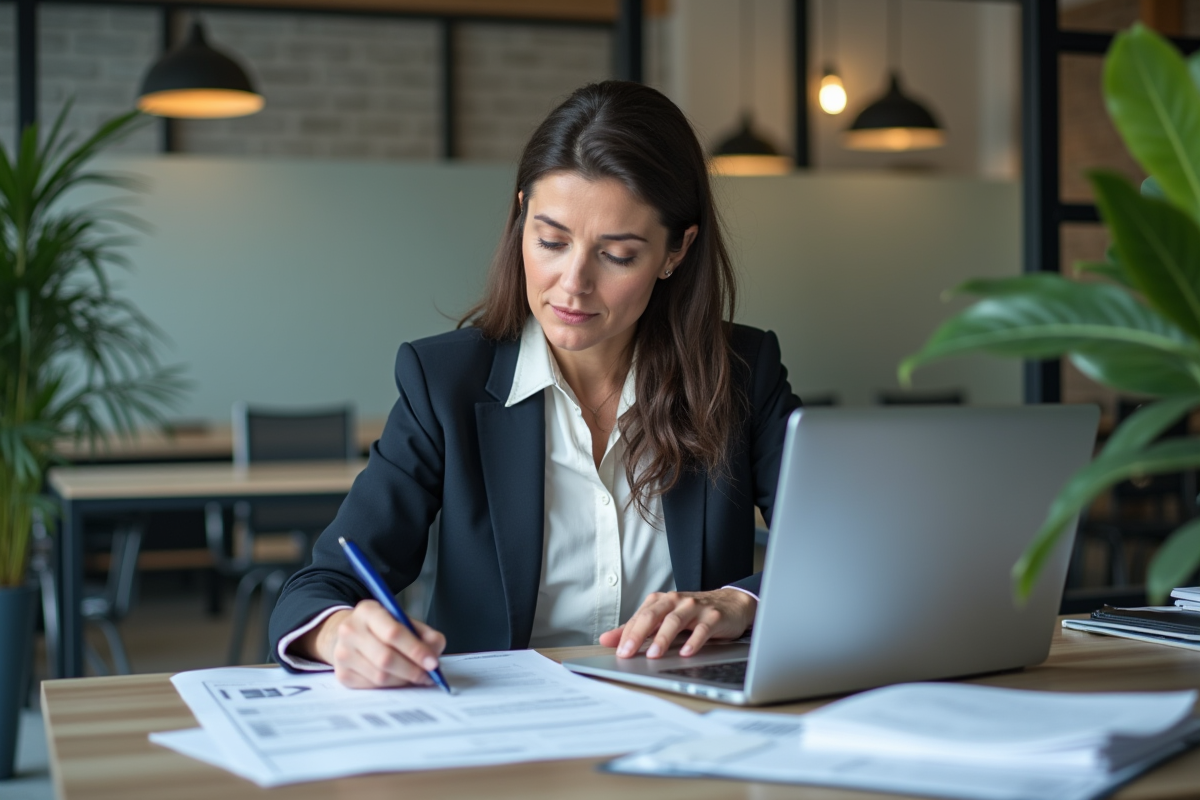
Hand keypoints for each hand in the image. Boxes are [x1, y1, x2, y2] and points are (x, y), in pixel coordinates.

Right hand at [296, 600, 446, 688]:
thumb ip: (425, 634)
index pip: (393, 633)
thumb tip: (434, 652)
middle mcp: (350, 630)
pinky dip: (391, 686)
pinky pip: (372, 687)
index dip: (416, 650)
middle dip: (412, 670)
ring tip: (416, 676)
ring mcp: (343, 653)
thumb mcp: (404, 621)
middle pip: (385, 658)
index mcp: (368, 611)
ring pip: (380, 676)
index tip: (432, 663)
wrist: (351, 634)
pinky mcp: (342, 674)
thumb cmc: (382, 628)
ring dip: (403, 680)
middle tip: (428, 675)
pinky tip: (398, 678)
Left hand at [598, 589, 756, 658]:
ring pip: (674, 621)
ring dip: (662, 639)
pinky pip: (702, 629)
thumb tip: (606, 639)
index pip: (639, 617)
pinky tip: (686, 653)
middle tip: (627, 653)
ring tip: (653, 655)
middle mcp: (676, 601)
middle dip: (638, 635)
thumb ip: (636, 628)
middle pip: (652, 615)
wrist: (731, 604)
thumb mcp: (664, 618)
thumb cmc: (693, 613)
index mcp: (661, 601)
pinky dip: (693, 641)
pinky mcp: (713, 617)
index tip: (617, 651)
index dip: (626, 634)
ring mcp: (695, 608)